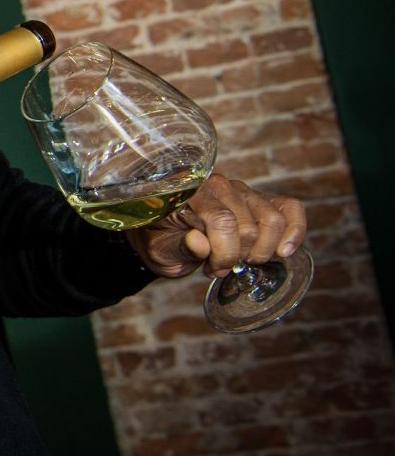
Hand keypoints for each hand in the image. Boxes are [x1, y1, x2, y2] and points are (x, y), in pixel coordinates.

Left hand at [125, 172, 306, 278]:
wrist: (163, 234)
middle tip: (218, 267)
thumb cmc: (161, 241)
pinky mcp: (260, 200)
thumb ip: (181, 247)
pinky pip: (289, 208)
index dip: (224, 253)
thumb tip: (200, 244)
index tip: (211, 270)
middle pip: (248, 226)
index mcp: (190, 193)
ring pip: (272, 220)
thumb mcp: (161, 251)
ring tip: (240, 260)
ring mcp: (242, 190)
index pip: (223, 222)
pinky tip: (283, 251)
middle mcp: (219, 185)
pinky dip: (294, 231)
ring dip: (262, 251)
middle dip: (238, 257)